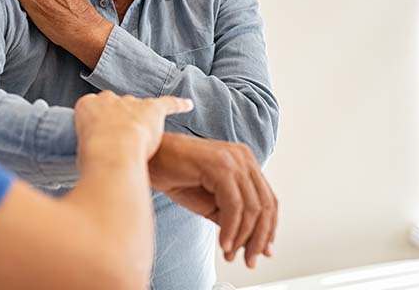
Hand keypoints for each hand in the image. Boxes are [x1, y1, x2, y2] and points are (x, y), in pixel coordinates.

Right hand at [75, 91, 192, 162]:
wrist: (113, 150)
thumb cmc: (94, 155)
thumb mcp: (81, 149)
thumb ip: (90, 146)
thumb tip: (94, 161)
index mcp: (87, 106)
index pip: (93, 109)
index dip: (99, 124)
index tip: (102, 134)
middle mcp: (109, 99)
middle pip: (116, 105)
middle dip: (119, 119)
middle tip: (120, 139)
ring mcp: (132, 103)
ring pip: (138, 106)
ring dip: (140, 117)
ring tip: (143, 130)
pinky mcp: (152, 109)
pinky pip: (168, 104)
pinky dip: (178, 105)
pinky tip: (187, 105)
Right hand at [149, 133, 276, 268]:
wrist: (149, 159)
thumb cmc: (175, 175)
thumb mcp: (210, 202)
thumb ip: (232, 217)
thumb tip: (251, 242)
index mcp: (244, 161)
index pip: (268, 199)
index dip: (268, 229)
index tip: (264, 251)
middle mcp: (243, 157)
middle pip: (265, 204)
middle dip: (258, 238)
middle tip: (249, 260)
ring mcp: (233, 159)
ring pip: (252, 207)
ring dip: (243, 237)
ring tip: (230, 254)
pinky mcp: (220, 165)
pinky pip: (234, 205)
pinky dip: (231, 229)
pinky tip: (223, 243)